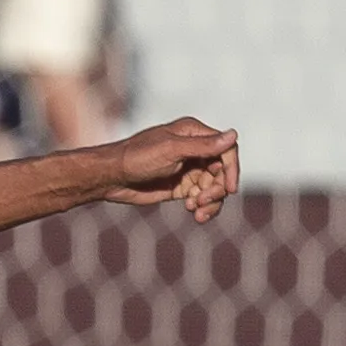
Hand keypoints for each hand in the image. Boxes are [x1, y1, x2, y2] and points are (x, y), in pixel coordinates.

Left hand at [98, 116, 239, 223]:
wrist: (112, 177)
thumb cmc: (137, 157)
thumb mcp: (171, 150)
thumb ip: (203, 145)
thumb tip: (233, 134)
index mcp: (194, 133)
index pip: (226, 150)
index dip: (231, 169)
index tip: (229, 189)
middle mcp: (195, 149)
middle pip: (222, 172)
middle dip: (217, 189)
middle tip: (201, 201)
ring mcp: (189, 169)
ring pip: (215, 188)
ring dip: (210, 202)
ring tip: (195, 210)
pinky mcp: (183, 187)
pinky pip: (203, 198)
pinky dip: (203, 207)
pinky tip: (193, 212)